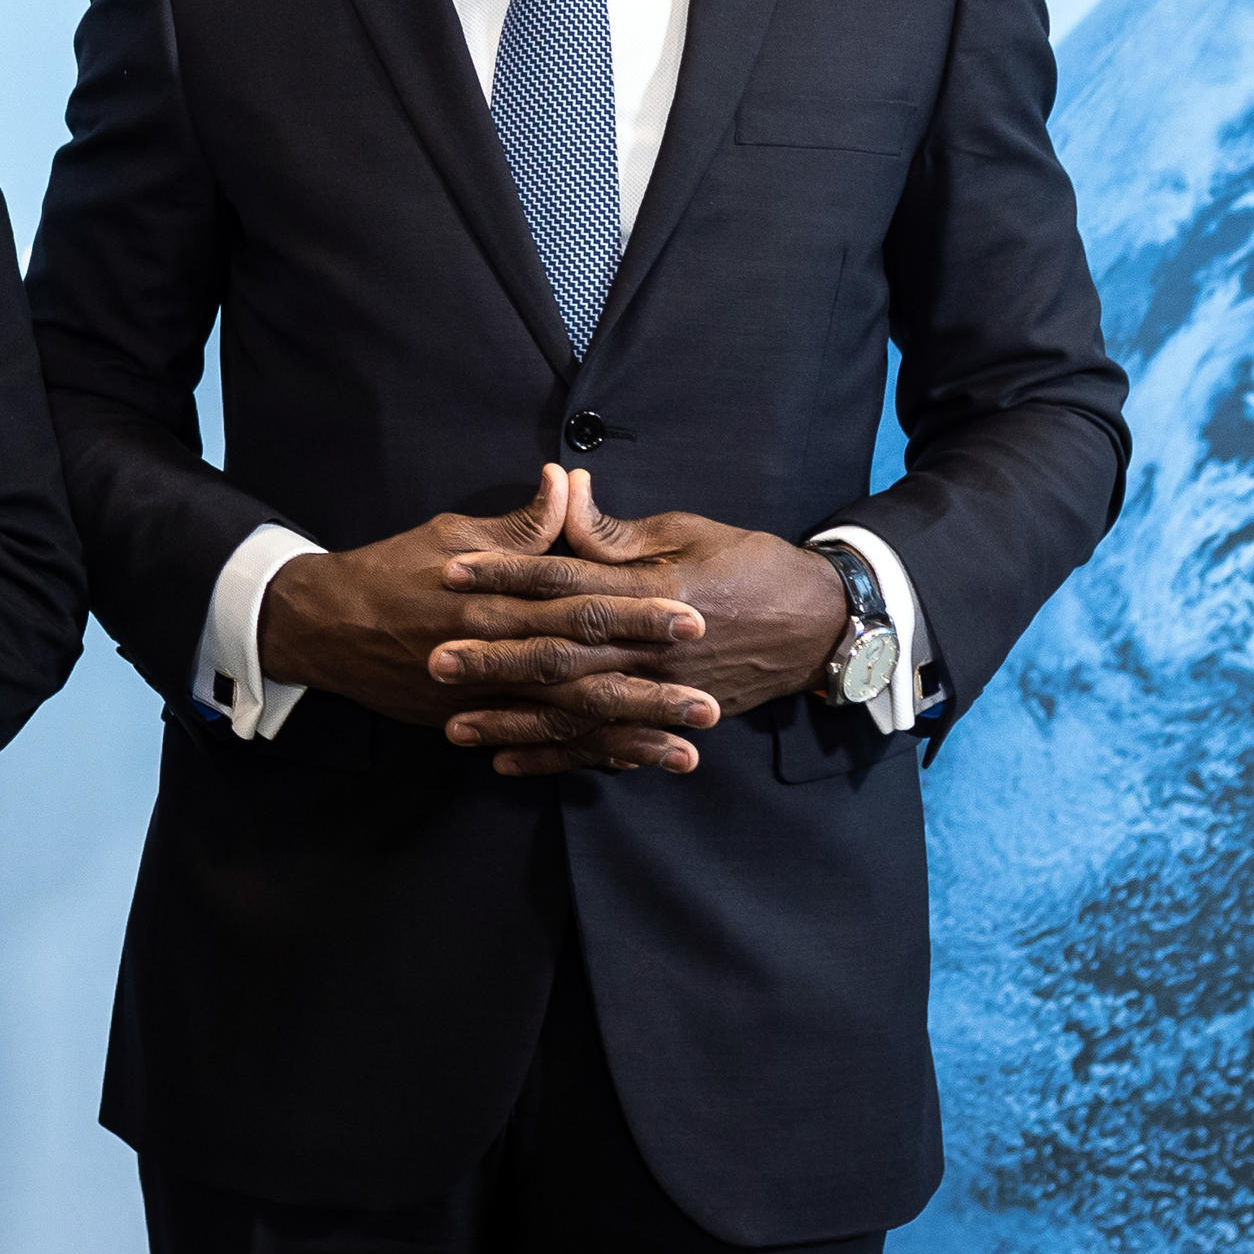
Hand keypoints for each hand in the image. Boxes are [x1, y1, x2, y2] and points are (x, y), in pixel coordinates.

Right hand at [258, 474, 705, 754]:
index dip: (637, 614)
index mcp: (496, 601)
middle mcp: (494, 654)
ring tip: (687, 751)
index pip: (580, 606)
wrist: (323, 627)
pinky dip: (580, 756)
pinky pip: (533, 742)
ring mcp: (482, 697)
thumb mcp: (452, 534)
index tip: (692, 618)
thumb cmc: (391, 571)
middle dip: (648, 691)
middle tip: (708, 702)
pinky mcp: (470, 721)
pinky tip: (628, 765)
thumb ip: (520, 525)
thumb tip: (566, 483)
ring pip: (566, 721)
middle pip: (584, 675)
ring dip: (628, 737)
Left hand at [431, 468, 846, 775]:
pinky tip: (506, 763)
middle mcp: (650, 647)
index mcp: (652, 591)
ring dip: (513, 719)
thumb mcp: (688, 532)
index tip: (453, 571)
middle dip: (494, 657)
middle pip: (560, 652)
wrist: (819, 626)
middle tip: (434, 660)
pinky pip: (604, 747)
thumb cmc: (752, 566)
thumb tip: (563, 491)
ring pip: (574, 710)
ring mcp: (659, 690)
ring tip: (453, 726)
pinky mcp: (667, 721)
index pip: (565, 580)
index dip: (508, 573)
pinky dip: (556, 758)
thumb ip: (617, 530)